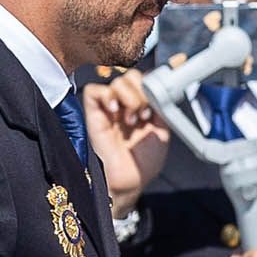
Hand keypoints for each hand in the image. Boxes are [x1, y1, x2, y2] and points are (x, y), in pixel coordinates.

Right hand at [83, 70, 169, 216]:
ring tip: (132, 119)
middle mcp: (125, 105)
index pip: (144, 80)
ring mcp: (109, 108)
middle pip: (131, 76)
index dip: (152, 84)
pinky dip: (108, 95)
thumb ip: (160, 107)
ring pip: (116, 80)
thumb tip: (159, 89)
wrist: (130, 180)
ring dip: (129, 97)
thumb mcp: (162, 131)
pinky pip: (95, 90)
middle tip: (145, 114)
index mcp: (142, 107)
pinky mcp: (94, 114)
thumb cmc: (144, 162)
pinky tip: (115, 111)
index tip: (158, 101)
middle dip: (142, 91)